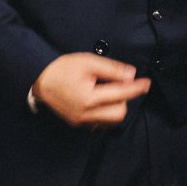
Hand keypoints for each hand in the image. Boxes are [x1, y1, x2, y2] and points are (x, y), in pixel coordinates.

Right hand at [33, 53, 150, 128]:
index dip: (136, 88)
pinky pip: (101, 123)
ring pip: (112, 121)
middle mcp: (86, 114)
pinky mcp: (79, 124)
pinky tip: (101, 101)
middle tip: (117, 84)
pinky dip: (106, 113)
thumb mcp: (87, 62)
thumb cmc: (62, 69)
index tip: (146, 83)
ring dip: (117, 107)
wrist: (40, 80)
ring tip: (108, 91)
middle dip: (124, 98)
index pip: (121, 94)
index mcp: (88, 98)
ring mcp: (82, 122)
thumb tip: (132, 75)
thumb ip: (111, 69)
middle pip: (120, 113)